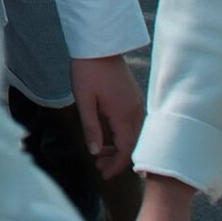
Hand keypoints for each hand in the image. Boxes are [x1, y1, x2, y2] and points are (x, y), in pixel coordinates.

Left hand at [71, 53, 143, 178]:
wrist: (99, 45)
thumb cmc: (87, 71)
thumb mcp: (85, 101)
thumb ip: (91, 127)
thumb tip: (95, 152)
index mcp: (124, 115)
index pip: (125, 150)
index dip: (116, 166)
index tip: (104, 175)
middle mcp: (135, 112)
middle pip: (133, 146)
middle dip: (117, 160)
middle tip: (98, 167)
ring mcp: (137, 104)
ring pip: (134, 135)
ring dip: (120, 148)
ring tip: (100, 153)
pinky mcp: (134, 98)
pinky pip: (134, 124)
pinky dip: (123, 135)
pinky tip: (109, 136)